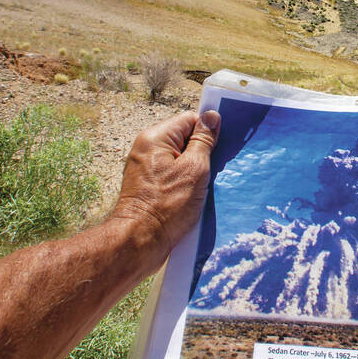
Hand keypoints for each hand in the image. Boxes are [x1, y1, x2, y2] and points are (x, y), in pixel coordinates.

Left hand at [112, 110, 219, 256]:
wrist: (139, 242)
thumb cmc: (167, 206)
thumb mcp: (194, 169)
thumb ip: (204, 141)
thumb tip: (211, 116)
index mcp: (155, 138)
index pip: (189, 120)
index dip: (207, 133)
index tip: (218, 150)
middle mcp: (146, 149)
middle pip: (183, 139)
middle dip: (201, 153)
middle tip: (211, 172)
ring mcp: (144, 168)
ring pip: (179, 159)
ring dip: (194, 171)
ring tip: (203, 188)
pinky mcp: (147, 186)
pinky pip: (172, 175)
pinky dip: (184, 183)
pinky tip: (193, 197)